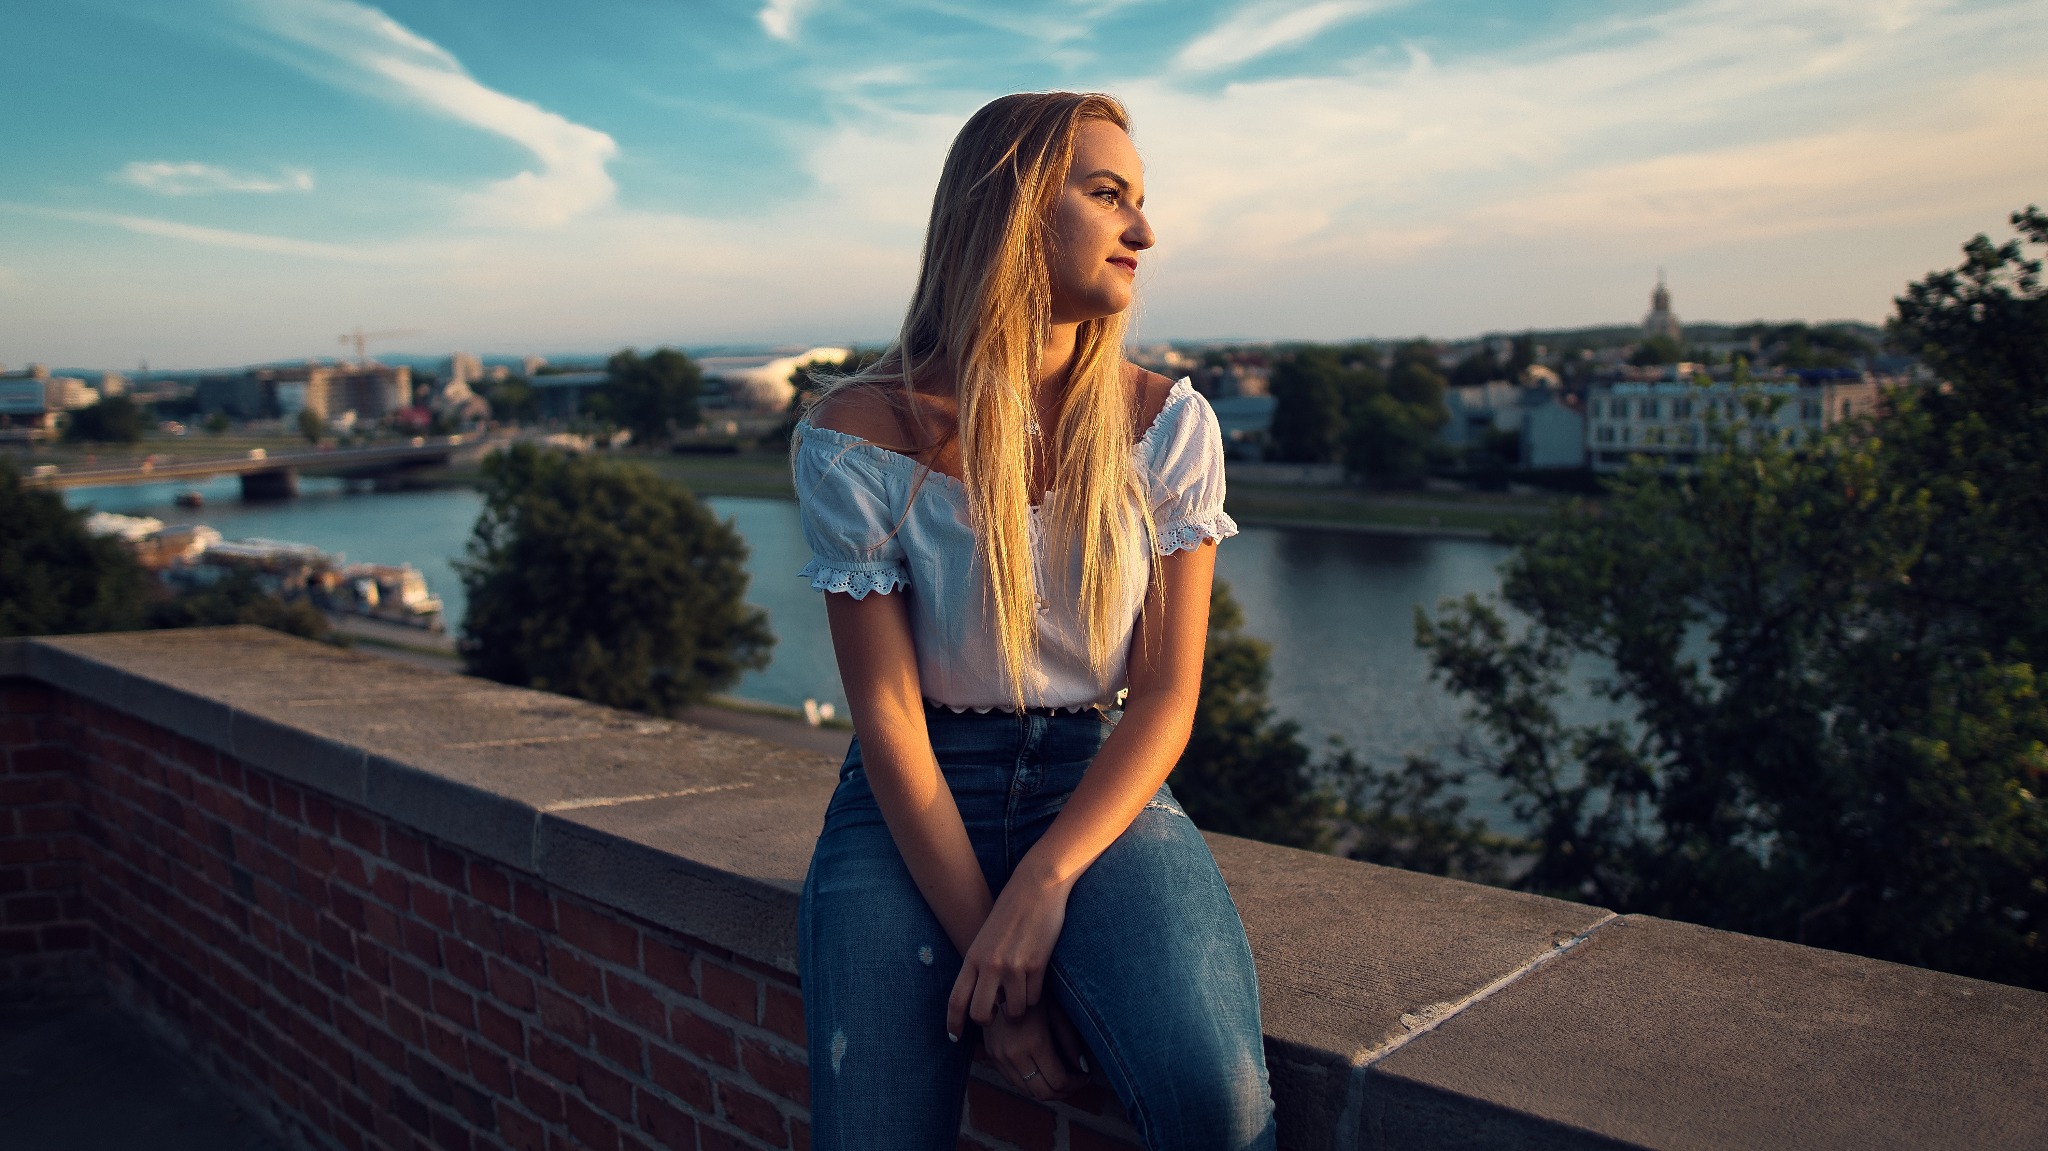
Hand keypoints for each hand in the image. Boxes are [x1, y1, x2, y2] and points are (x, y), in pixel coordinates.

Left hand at [946, 870, 1071, 1037]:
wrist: (1035, 887)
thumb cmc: (1010, 912)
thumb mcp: (986, 939)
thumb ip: (980, 965)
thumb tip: (979, 996)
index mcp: (972, 957)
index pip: (956, 1000)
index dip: (953, 1023)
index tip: (954, 1038)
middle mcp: (989, 965)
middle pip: (981, 1015)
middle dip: (990, 1022)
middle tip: (998, 1015)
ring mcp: (1013, 967)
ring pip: (1014, 1012)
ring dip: (1018, 1009)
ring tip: (1021, 993)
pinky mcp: (1036, 965)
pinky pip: (1034, 998)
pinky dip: (1035, 995)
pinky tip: (1036, 979)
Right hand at [981, 1000, 1093, 1101]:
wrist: (997, 980)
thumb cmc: (1033, 991)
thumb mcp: (1057, 1012)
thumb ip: (1070, 1042)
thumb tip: (1082, 1068)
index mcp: (1034, 1042)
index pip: (1058, 1081)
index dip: (1076, 1084)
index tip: (1085, 1076)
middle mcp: (1014, 1055)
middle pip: (1043, 1093)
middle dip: (1063, 1092)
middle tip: (1075, 1082)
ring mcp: (1000, 1057)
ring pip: (1027, 1091)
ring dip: (1046, 1089)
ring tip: (1060, 1077)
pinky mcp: (991, 1056)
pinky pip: (1013, 1081)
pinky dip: (1030, 1082)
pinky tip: (1041, 1070)